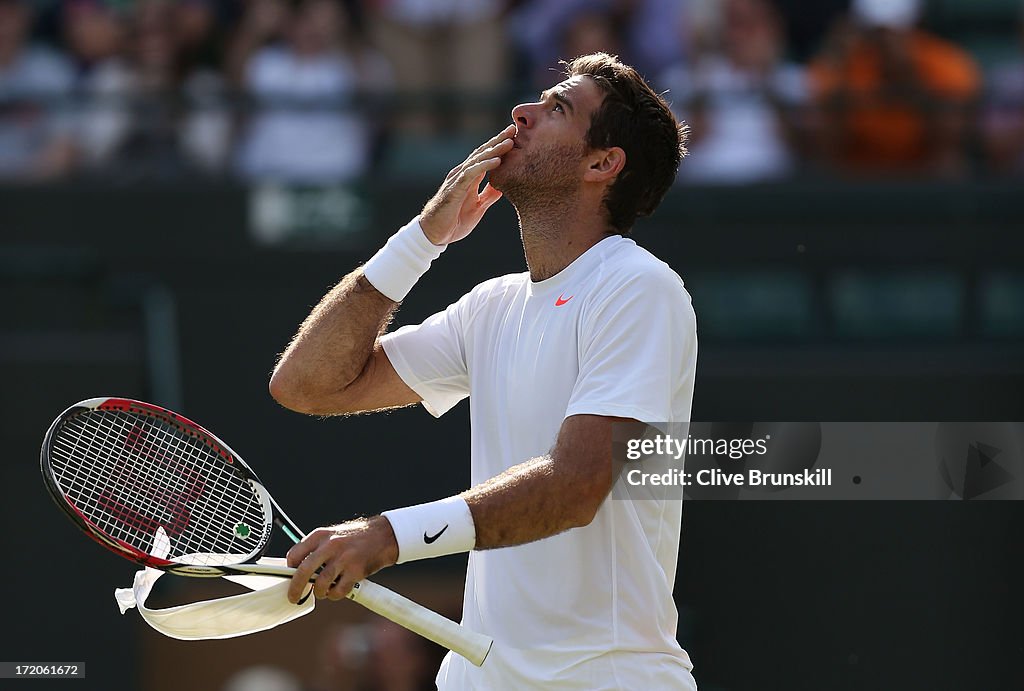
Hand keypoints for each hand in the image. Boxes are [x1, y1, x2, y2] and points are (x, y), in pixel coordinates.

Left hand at [286, 516, 398, 602]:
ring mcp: (344, 558)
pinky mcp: (356, 571)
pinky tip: (337, 590)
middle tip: (294, 597)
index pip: (295, 554)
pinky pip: (338, 591)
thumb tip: (298, 569)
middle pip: (304, 571)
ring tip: (323, 592)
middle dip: (296, 588)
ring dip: (319, 593)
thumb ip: (316, 549)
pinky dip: (335, 595)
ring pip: (321, 584)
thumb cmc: (356, 538)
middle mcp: (330, 545)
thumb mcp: (332, 535)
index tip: (291, 577)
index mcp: (320, 535)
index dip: (290, 569)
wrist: (383, 536)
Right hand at [419, 124, 515, 244]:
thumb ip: (489, 195)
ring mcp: (457, 180)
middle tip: (514, 129)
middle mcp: (462, 174)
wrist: (434, 235)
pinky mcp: (454, 190)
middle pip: (482, 153)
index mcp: (468, 178)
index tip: (514, 136)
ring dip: (494, 150)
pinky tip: (497, 161)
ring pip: (477, 160)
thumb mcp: (477, 207)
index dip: (498, 146)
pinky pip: (470, 174)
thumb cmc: (453, 221)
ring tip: (509, 142)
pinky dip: (484, 166)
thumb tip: (504, 186)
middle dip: (498, 141)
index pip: (485, 157)